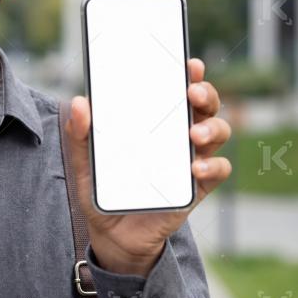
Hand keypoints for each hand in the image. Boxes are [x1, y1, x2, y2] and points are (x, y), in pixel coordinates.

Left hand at [65, 58, 231, 275]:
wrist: (113, 234)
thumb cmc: (103, 188)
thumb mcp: (84, 161)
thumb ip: (80, 134)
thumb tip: (79, 103)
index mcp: (155, 121)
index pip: (176, 89)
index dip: (189, 73)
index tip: (190, 64)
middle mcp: (178, 135)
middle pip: (205, 104)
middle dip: (205, 93)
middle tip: (191, 93)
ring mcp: (190, 159)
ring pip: (218, 131)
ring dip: (212, 127)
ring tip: (194, 135)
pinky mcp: (197, 187)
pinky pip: (218, 170)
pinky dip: (213, 166)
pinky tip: (195, 169)